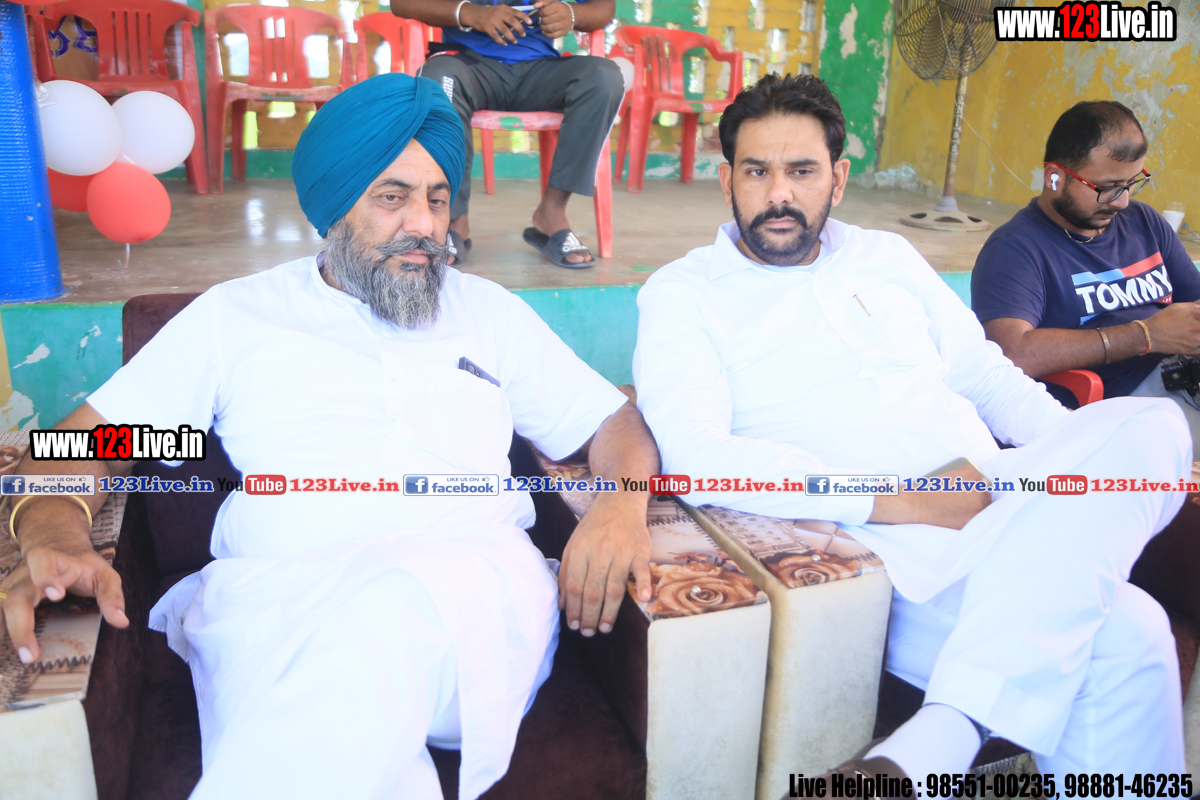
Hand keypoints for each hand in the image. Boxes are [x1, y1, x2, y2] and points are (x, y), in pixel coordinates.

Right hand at [1, 545, 127, 663]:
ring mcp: (11, 587)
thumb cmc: (83, 565)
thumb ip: (112, 595)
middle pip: (16, 596)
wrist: (56, 546)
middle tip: (30, 655)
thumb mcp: (104, 573)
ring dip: (5, 634)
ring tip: (12, 662)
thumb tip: (121, 622)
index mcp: (51, 559)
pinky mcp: (4, 599)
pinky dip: (0, 633)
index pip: (42, 561)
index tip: (57, 594)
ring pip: (0, 608)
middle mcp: (25, 574)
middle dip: (21, 626)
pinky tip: (1, 656)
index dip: (46, 576)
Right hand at [460, 3, 531, 44]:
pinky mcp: (487, 27)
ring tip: (515, 41)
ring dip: (511, 37)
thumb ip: (507, 16)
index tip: (530, 22)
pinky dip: (501, 41)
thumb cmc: (488, 13)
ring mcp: (493, 20)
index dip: (524, 17)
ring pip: (505, 29)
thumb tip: (518, 25)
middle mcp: (499, 13)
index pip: (516, 12)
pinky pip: (496, 36)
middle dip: (519, 28)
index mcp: (503, 8)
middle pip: (512, 20)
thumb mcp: (498, 10)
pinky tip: (504, 44)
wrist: (474, 14)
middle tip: (523, 35)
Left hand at [533, 0, 573, 37]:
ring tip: (543, 25)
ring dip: (543, 27)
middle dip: (542, 20)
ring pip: (548, 28)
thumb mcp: (552, 2)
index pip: (544, 12)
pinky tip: (546, 31)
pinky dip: (547, 34)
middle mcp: (562, 15)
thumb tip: (535, 6)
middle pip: (545, 20)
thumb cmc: (559, 8)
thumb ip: (542, 2)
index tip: (542, 13)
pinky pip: (552, 36)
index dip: (540, 13)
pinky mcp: (563, 32)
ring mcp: (563, 24)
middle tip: (544, 19)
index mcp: (558, 6)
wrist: (572, 15)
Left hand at [558, 498, 650, 635]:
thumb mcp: (573, 544)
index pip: (574, 586)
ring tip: (604, 628)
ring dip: (609, 612)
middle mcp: (599, 552)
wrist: (619, 501)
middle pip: (593, 591)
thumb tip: (561, 603)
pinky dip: (643, 584)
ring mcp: (621, 551)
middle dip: (589, 616)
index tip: (573, 624)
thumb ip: (565, 573)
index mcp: (579, 550)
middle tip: (588, 632)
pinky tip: (643, 600)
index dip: (573, 609)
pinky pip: (642, 570)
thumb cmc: (594, 527)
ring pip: (614, 587)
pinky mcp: (640, 551)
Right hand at [868, 463, 991, 529]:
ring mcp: (979, 500)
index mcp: (971, 473)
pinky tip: (959, 521)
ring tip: (958, 515)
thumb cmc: (926, 492)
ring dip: (975, 512)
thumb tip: (976, 488)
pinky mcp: (975, 515)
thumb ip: (963, 480)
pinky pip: (979, 521)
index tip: (967, 498)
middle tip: (961, 508)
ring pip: (983, 509)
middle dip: (976, 502)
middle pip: (985, 495)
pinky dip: (970, 522)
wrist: (917, 504)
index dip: (974, 492)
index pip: (981, 483)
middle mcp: (978, 484)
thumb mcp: (946, 477)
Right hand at [1145, 301, 1199, 355]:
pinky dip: (1197, 345)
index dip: (1199, 317)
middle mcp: (1198, 328)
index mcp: (1196, 315)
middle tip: (1192, 328)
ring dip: (1198, 336)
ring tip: (1191, 335)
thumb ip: (1193, 306)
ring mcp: (1196, 340)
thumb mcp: (1176, 306)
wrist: (1150, 335)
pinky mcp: (1191, 350)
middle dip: (1198, 327)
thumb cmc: (1162, 319)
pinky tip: (1191, 342)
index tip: (1196, 320)